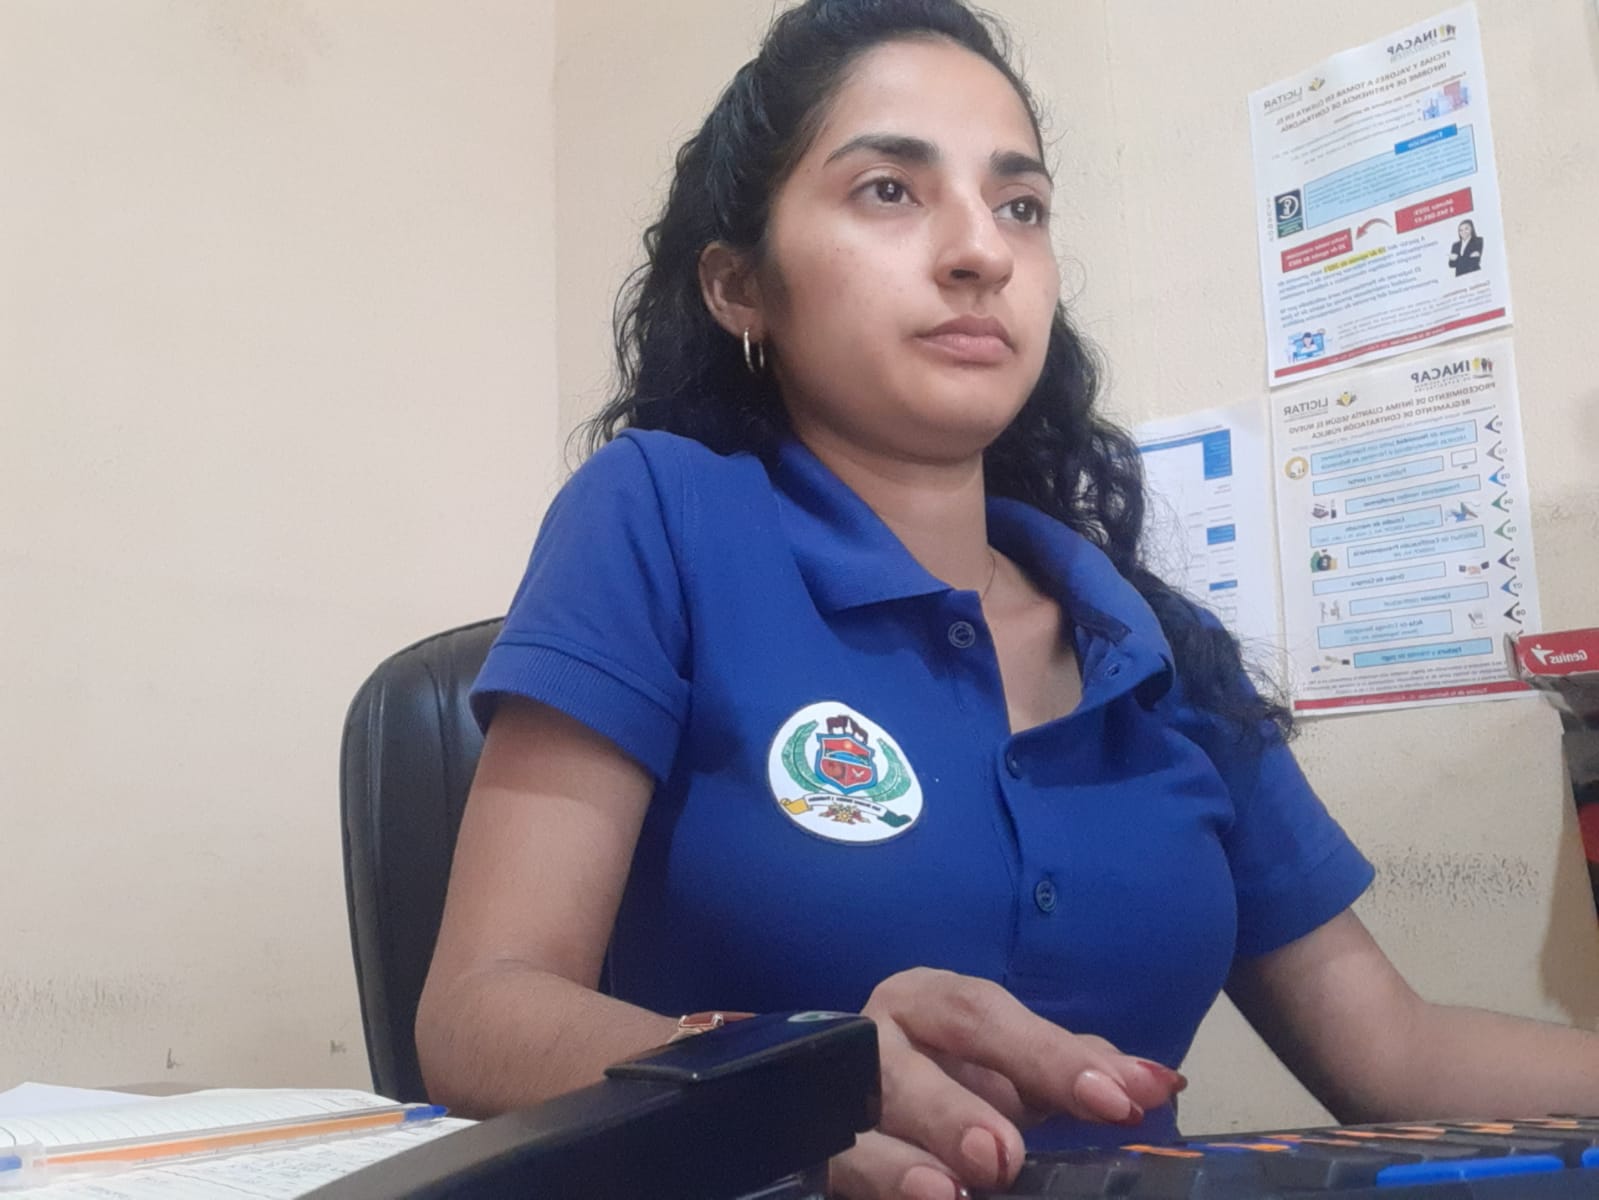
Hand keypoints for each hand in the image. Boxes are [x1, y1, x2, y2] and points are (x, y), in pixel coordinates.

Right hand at [829, 968, 1185, 1199]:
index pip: (985, 1016)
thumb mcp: (1018, 1071)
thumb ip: (1077, 1070)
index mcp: (929, 1004)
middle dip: (953, 1110)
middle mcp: (873, 1040)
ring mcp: (834, 1102)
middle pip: (903, 1067)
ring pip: (854, 1126)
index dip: (1049, 1056)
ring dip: (897, 1163)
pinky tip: (917, 1199)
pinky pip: (831, 1173)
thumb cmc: (963, 1082)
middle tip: (1004, 1156)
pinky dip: (875, 1186)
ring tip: (947, 1193)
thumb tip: (1159, 1083)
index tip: (1117, 1099)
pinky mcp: (817, 1155)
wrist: (884, 1115)